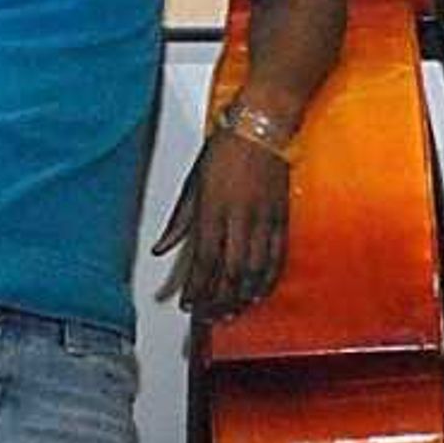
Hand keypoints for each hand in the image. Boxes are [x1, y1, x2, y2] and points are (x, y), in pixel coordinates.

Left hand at [152, 126, 292, 315]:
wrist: (261, 127)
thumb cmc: (225, 148)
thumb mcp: (192, 182)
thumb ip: (179, 221)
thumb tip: (162, 247)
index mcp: (212, 209)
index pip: (204, 260)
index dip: (197, 288)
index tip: (190, 304)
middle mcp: (238, 218)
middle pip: (229, 272)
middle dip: (219, 299)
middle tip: (211, 316)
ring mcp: (263, 219)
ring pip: (254, 269)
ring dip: (243, 295)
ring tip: (234, 310)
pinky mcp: (281, 217)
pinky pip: (277, 256)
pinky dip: (268, 278)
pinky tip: (260, 291)